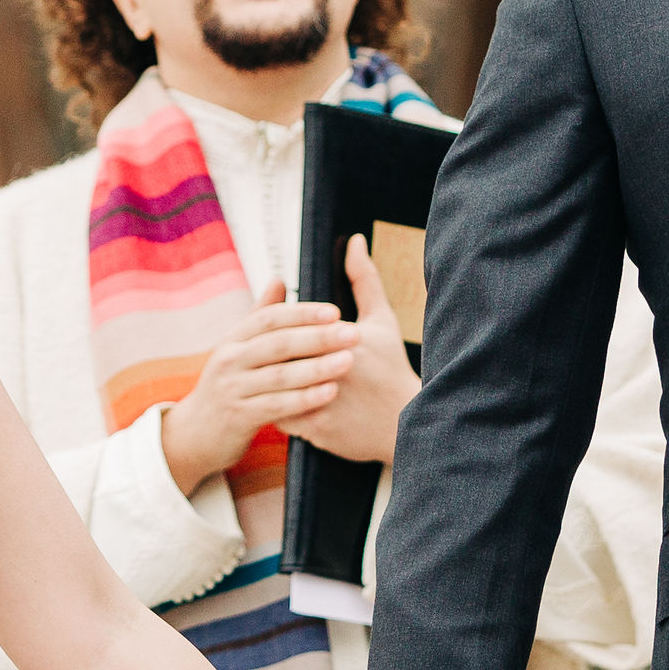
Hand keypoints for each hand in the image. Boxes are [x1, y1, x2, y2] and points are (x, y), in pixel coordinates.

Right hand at [160, 279, 356, 494]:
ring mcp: (232, 389)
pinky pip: (276, 406)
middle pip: (278, 343)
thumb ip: (261, 316)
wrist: (197, 433)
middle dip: (318, 337)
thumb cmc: (229, 385)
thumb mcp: (238, 348)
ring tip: (348, 361)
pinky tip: (330, 392)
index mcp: (233, 339)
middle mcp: (229, 360)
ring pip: (280, 375)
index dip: (302, 313)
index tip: (335, 312)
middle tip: (352, 334)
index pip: (269, 317)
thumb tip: (280, 279)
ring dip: (317, 368)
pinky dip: (305, 399)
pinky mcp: (238, 417)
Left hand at [285, 235, 418, 466]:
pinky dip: (275, 409)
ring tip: (263, 377)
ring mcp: (324, 398)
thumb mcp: (382, 320)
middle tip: (260, 354)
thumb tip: (354, 241)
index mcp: (343, 337)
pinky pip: (281, 416)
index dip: (280, 328)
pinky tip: (275, 402)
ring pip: (275, 385)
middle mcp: (332, 367)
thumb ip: (364, 279)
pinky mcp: (318, 428)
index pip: (292, 324)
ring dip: (266, 382)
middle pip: (280, 353)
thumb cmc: (391, 368)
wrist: (408, 422)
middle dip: (267, 354)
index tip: (278, 333)